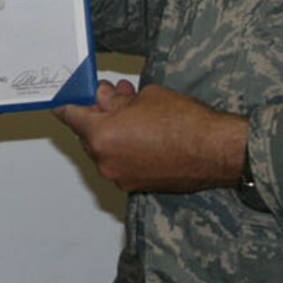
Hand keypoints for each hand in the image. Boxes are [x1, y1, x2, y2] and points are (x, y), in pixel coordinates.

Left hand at [54, 81, 244, 193]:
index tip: (66, 99)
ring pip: (105, 149)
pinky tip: (144, 134)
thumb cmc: (186, 124)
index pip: (70, 116)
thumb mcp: (145, 97)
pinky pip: (120, 162)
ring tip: (136, 113)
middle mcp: (105, 161)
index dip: (69, 103)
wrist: (216, 151)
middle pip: (87, 134)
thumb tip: (103, 98)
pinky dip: (126, 148)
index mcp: (101, 135)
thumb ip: (115, 100)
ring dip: (114, 131)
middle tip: (114, 96)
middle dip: (99, 115)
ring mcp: (120, 177)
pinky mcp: (136, 185)